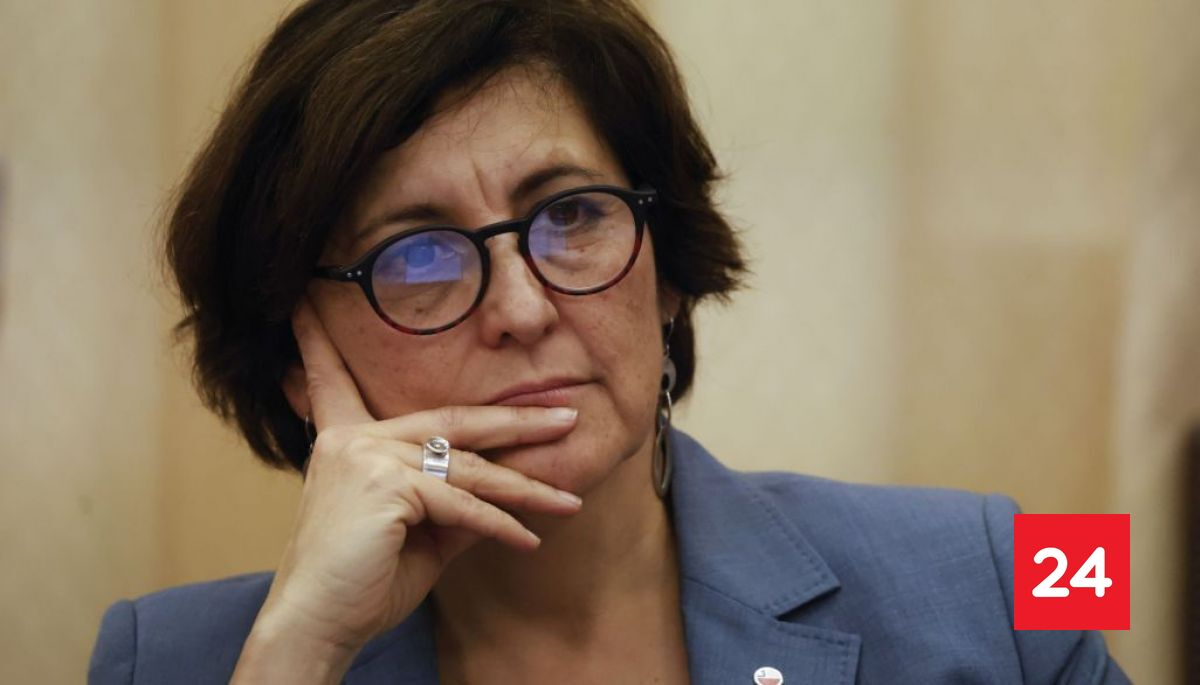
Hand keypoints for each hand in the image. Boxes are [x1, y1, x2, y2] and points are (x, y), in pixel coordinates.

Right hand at [232, 297, 581, 681]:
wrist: (316, 624)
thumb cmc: (362, 581)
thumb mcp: (416, 532)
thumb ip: (452, 502)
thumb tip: (502, 493)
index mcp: (348, 440)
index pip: (342, 383)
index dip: (325, 346)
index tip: (308, 306)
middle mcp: (355, 439)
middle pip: (454, 420)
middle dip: (518, 421)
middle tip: (567, 417)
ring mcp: (368, 456)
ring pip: (468, 466)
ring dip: (526, 487)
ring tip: (569, 500)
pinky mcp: (386, 486)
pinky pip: (462, 504)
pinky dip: (501, 525)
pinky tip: (530, 540)